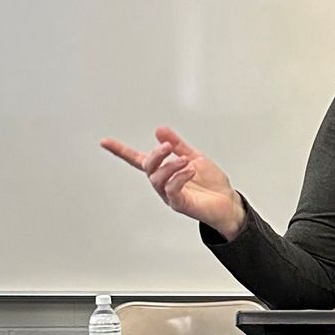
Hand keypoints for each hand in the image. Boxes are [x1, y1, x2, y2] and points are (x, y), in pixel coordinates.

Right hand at [100, 127, 244, 238]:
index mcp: (166, 171)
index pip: (138, 160)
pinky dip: (179, 177)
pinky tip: (189, 170)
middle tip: (168, 146)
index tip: (105, 142)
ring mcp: (170, 195)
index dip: (121, 151)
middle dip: (156, 156)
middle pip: (148, 168)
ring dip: (170, 166)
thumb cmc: (212, 184)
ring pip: (158, 179)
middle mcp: (164, 183)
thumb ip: (178, 145)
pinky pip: (172, 190)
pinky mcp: (180, 204)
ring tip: (184, 161)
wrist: (229, 202)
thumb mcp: (195, 157)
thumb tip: (160, 131)